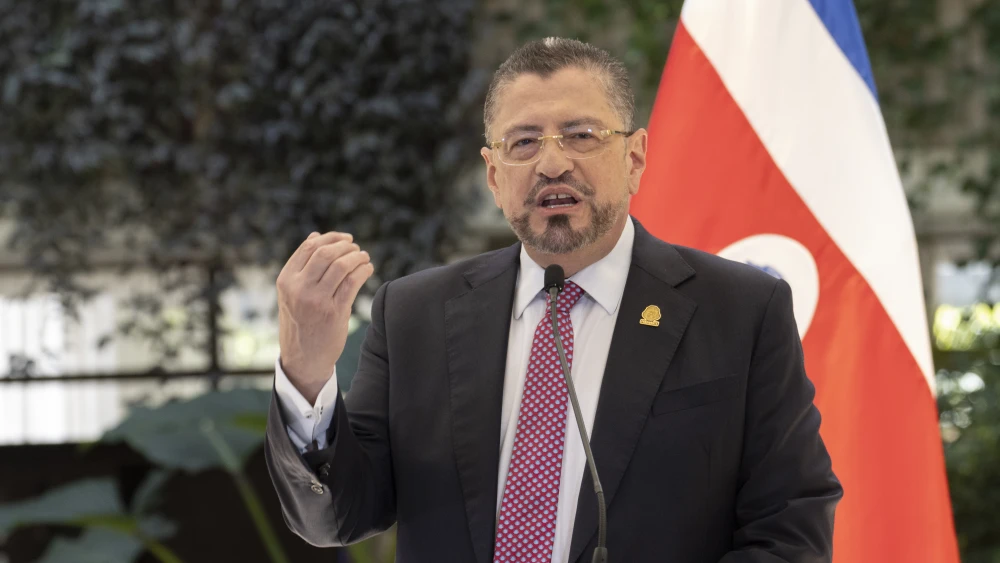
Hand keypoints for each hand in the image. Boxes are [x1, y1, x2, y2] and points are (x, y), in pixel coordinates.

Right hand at [277, 231, 374, 403]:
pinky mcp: (333, 312)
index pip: (309, 247)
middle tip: (356, 248)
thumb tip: (315, 236)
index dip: (331, 238)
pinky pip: (352, 283)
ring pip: (341, 266)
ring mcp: (316, 300)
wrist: (303, 358)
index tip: (346, 239)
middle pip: (326, 253)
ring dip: (357, 257)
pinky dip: (363, 271)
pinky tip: (368, 269)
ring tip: (364, 258)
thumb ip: (302, 267)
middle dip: (345, 246)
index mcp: (285, 280)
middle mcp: (298, 288)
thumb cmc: (301, 321)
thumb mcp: (292, 293)